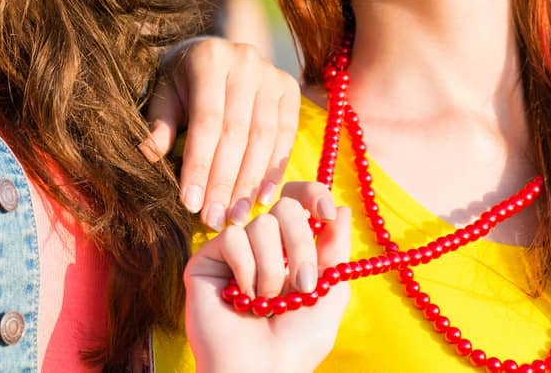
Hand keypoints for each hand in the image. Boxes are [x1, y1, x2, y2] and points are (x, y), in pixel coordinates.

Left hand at [143, 37, 300, 228]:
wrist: (214, 51)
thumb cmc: (181, 79)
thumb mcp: (163, 94)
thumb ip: (160, 124)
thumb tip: (147, 155)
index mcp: (208, 58)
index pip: (206, 121)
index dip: (199, 165)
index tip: (190, 203)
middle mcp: (244, 61)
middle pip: (237, 132)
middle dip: (224, 181)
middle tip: (214, 220)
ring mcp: (271, 73)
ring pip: (263, 137)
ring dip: (250, 182)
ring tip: (236, 217)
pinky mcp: (289, 88)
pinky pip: (285, 134)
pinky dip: (274, 169)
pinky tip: (262, 198)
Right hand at [184, 182, 350, 372]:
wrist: (259, 371)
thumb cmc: (295, 344)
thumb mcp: (331, 296)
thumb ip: (336, 250)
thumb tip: (343, 208)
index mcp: (293, 250)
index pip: (301, 202)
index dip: (314, 196)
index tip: (328, 213)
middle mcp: (264, 246)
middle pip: (285, 207)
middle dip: (300, 246)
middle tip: (301, 285)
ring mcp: (235, 251)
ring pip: (260, 223)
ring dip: (272, 269)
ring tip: (266, 301)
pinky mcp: (207, 258)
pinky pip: (232, 237)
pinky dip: (246, 269)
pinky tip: (243, 296)